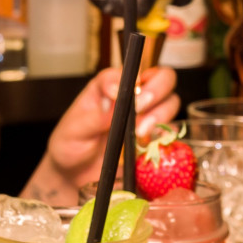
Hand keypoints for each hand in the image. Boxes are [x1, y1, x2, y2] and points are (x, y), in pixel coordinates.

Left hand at [23, 67, 179, 204]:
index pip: (131, 69)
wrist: (74, 174)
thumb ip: (94, 116)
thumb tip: (116, 102)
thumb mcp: (74, 129)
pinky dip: (165, 136)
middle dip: (157, 90)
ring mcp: (146, 117)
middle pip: (162, 77)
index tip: (124, 92)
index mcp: (110, 86)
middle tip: (140, 109)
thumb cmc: (71, 145)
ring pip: (171, 101)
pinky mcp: (153, 139)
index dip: (133, 77)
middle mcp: (133, 97)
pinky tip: (148, 145)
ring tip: (141, 132)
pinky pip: (170, 131)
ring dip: (161, 114)